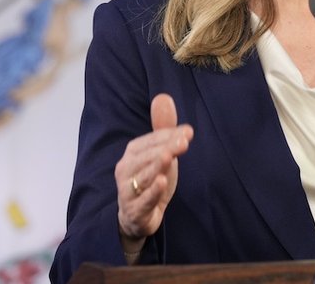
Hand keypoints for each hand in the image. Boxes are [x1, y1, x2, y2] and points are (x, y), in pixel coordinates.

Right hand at [115, 93, 193, 244]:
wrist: (138, 217)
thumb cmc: (150, 179)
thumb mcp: (159, 153)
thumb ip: (163, 128)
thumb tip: (163, 97)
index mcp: (133, 153)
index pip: (152, 140)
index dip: (169, 135)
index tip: (188, 132)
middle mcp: (126, 169)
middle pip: (147, 157)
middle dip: (166, 148)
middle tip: (184, 141)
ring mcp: (127, 191)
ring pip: (143, 177)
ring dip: (156, 167)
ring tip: (168, 157)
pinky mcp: (134, 211)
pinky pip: (143, 201)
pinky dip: (152, 192)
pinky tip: (162, 183)